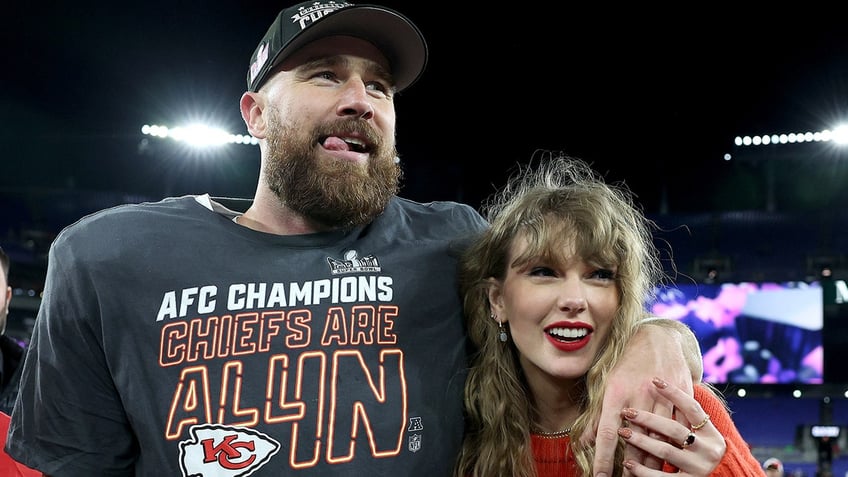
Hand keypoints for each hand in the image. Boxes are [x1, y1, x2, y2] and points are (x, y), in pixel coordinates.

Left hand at [585, 321, 695, 476]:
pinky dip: (676, 443)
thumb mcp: (605, 385)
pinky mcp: (680, 395)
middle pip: (635, 439)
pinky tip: (673, 460)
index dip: (603, 457)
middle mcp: (638, 395)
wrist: (657, 337)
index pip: (607, 432)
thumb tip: (581, 443)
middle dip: (630, 465)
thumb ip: (595, 417)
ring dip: (653, 461)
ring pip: (659, 436)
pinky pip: (680, 426)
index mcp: (616, 392)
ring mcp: (661, 395)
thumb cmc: (625, 363)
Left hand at [618, 377, 725, 476]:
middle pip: (674, 429)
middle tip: (627, 412)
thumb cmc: (700, 452)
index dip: (674, 393)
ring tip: (623, 432)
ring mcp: (699, 468)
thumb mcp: (701, 435)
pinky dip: (643, 470)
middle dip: (648, 419)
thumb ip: (685, 420)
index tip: (654, 380)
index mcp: (711, 433)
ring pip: (665, 451)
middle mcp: (708, 450)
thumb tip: (659, 389)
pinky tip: (628, 462)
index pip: (692, 408)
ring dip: (641, 441)